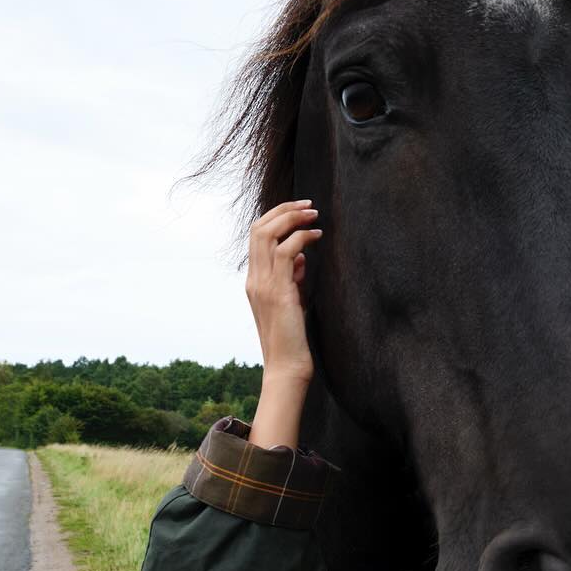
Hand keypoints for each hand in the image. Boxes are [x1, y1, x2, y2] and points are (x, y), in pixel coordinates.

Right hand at [246, 200, 322, 383]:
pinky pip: (285, 251)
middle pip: (258, 228)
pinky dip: (301, 238)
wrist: (287, 366)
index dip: (276, 217)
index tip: (299, 211)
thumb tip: (300, 257)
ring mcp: (262, 285)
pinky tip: (317, 237)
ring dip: (293, 218)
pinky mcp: (277, 292)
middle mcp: (254, 279)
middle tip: (309, 204)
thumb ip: (291, 279)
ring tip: (315, 215)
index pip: (256, 237)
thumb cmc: (292, 339)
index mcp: (254, 281)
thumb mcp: (291, 303)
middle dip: (284, 209)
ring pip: (268, 234)